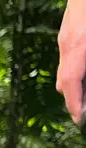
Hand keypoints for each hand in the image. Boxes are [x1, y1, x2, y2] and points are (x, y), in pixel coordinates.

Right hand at [56, 0, 85, 124]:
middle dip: (74, 97)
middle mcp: (67, 44)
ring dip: (75, 82)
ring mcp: (65, 36)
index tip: (79, 118)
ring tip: (85, 90)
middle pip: (64, 80)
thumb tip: (85, 77)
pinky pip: (67, 56)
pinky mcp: (68, 29)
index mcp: (78, 46)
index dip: (74, 104)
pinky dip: (75, 67)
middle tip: (84, 109)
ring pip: (65, 68)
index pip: (71, 83)